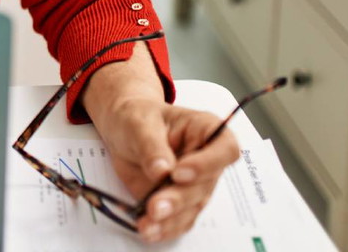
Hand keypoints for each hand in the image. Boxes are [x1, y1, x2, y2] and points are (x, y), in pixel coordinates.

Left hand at [92, 97, 239, 241]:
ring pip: (192, 206)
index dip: (207, 164)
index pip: (225, 149)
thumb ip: (151, 146)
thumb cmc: (137, 117)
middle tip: (155, 206)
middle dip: (179, 199)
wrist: (122, 129)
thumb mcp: (139, 123)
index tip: (179, 173)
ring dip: (171, 218)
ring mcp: (195, 183)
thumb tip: (161, 171)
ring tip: (147, 223)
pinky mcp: (180, 201)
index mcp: (205, 130)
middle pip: (205, 185)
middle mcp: (206, 160)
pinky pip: (179, 219)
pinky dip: (164, 227)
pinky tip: (149, 229)